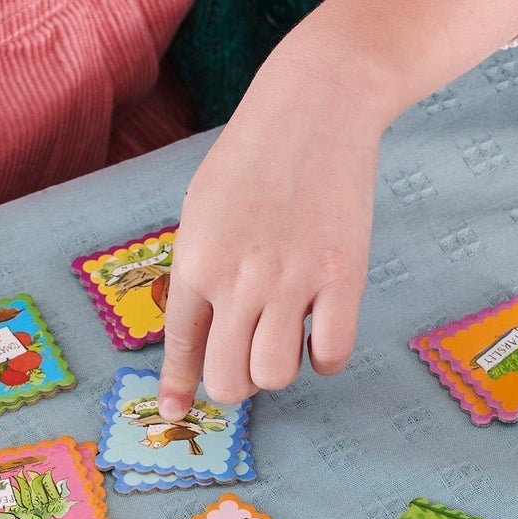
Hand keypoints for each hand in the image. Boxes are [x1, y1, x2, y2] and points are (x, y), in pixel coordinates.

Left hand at [159, 51, 377, 415]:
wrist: (316, 106)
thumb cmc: (253, 156)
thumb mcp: (202, 209)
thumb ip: (198, 271)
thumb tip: (200, 335)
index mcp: (195, 261)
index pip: (181, 346)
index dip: (177, 387)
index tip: (174, 412)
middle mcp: (237, 278)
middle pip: (228, 379)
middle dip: (235, 383)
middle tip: (247, 358)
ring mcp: (291, 280)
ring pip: (275, 376)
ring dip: (279, 369)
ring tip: (285, 337)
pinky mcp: (343, 276)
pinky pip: (330, 354)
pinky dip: (324, 357)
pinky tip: (320, 330)